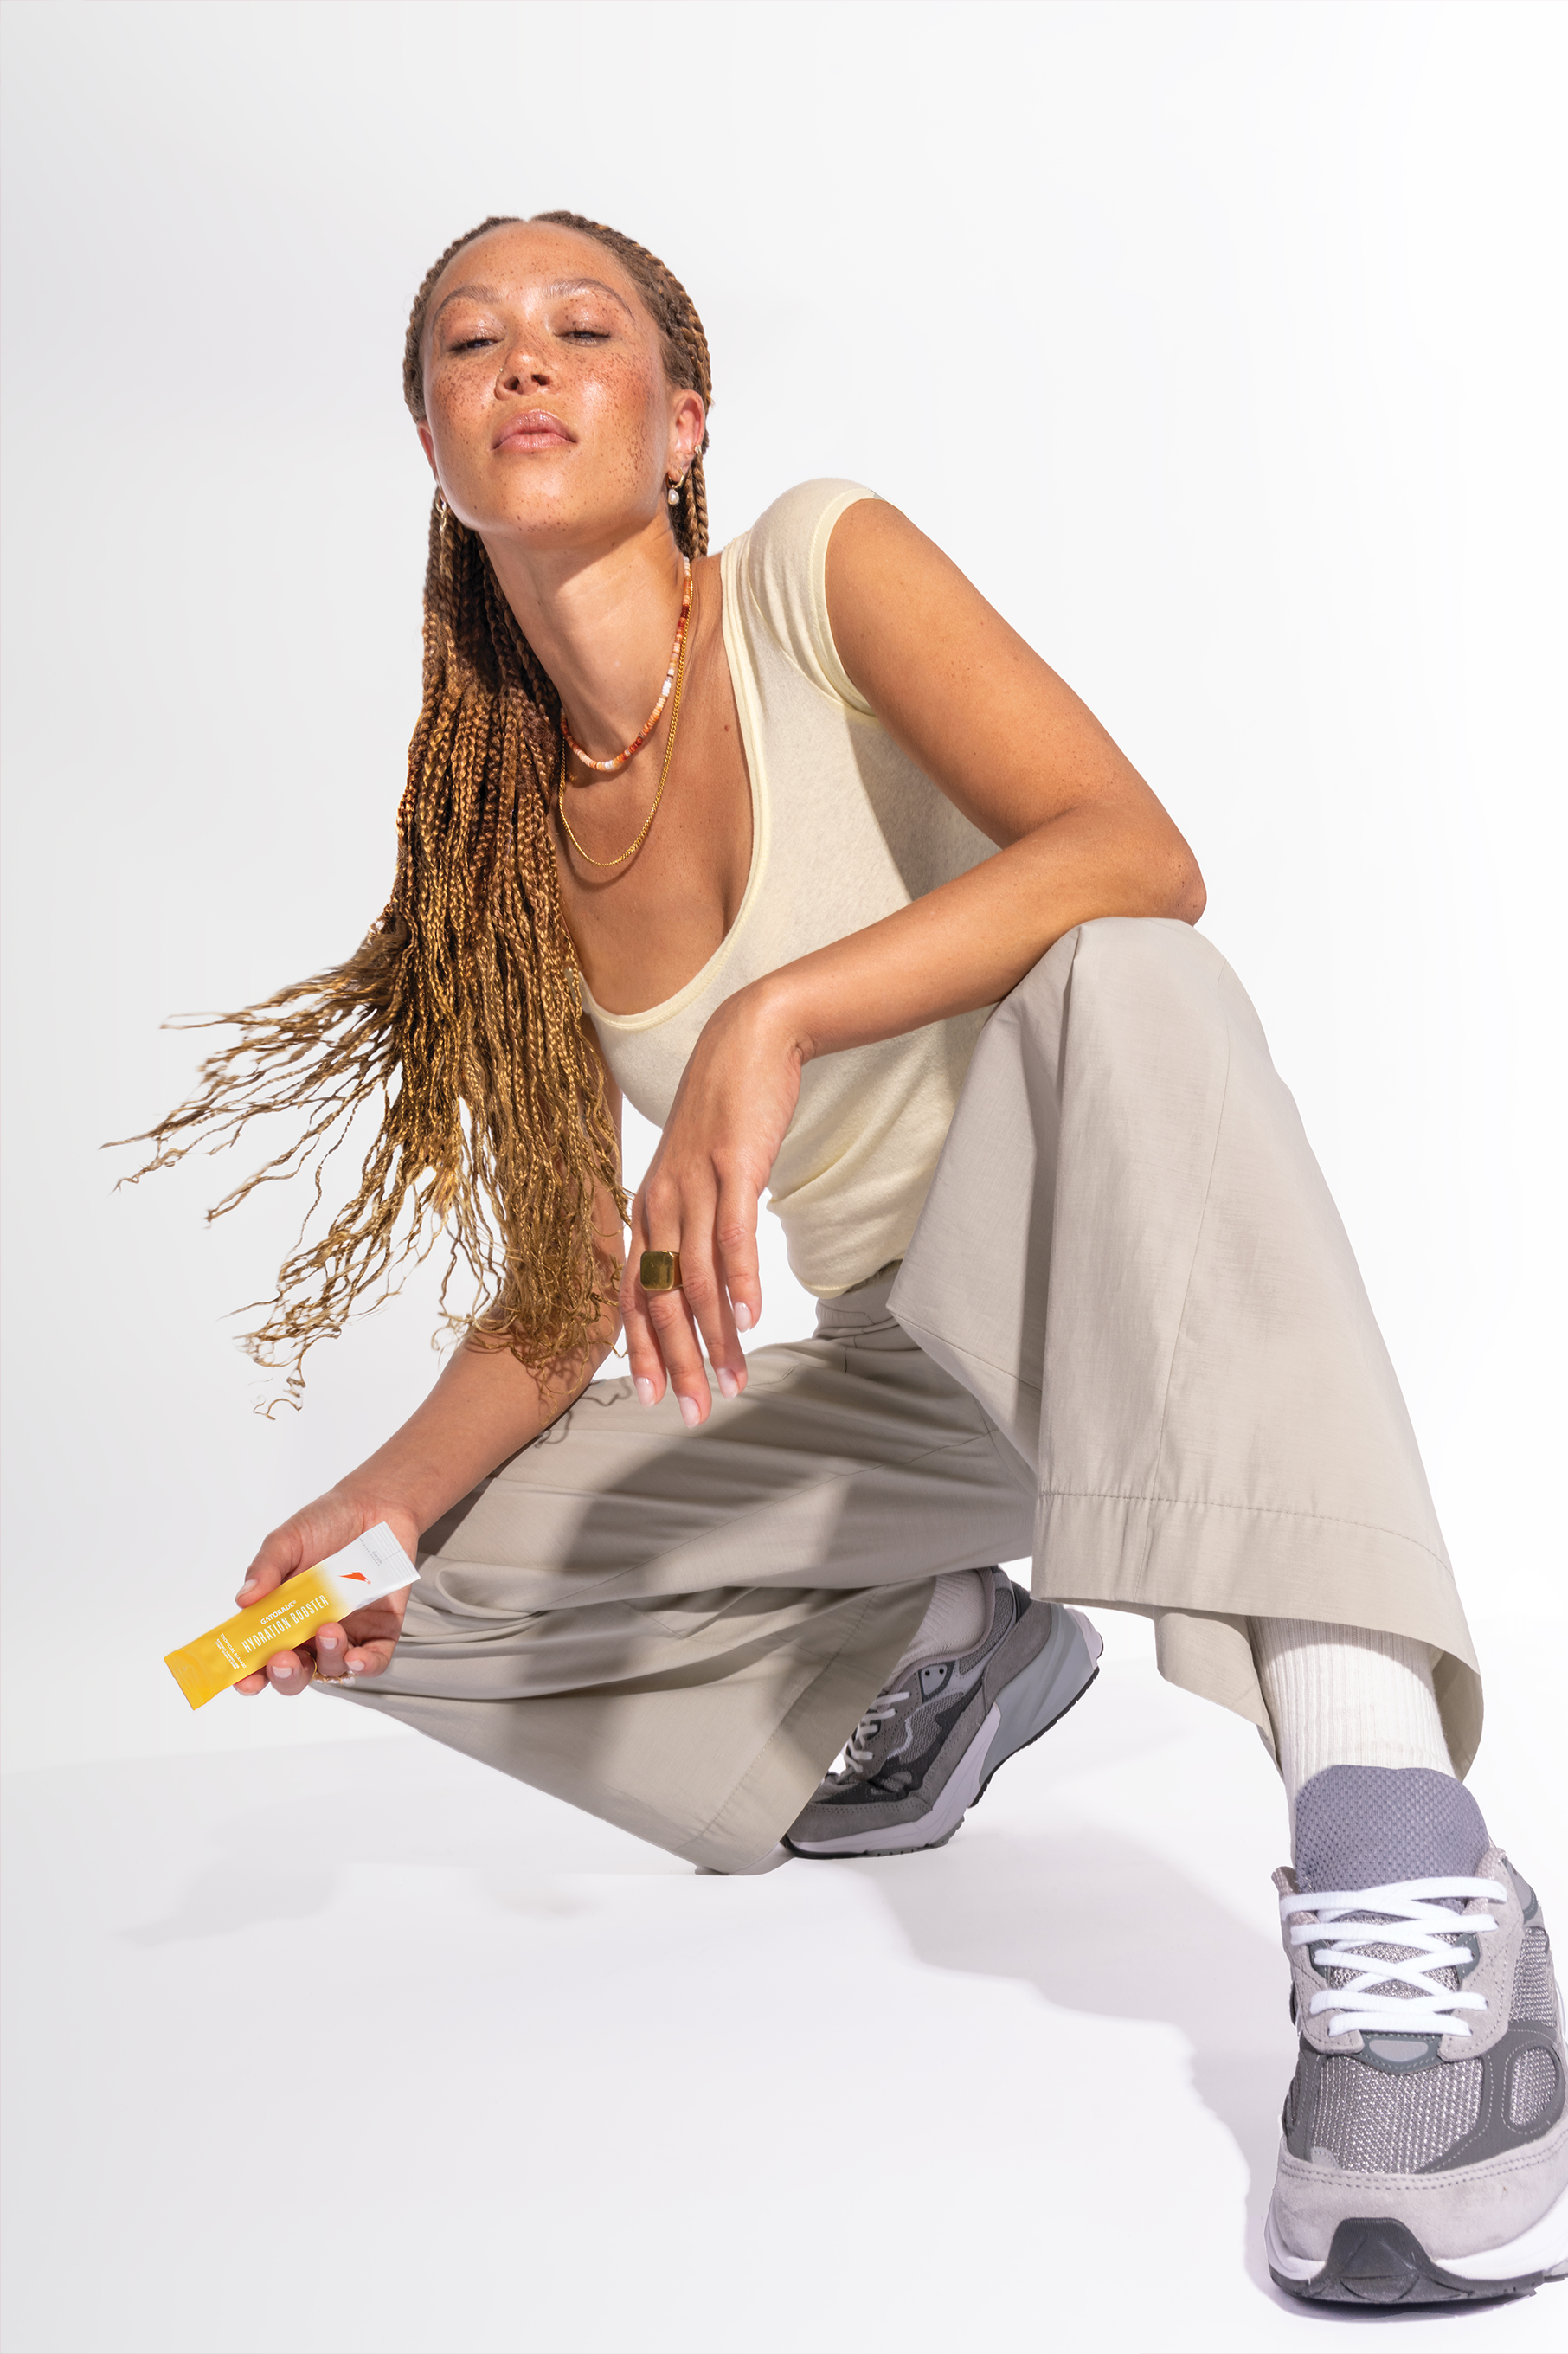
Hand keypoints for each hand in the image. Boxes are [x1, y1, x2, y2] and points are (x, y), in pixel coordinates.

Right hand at [230, 1490, 420, 1698]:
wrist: (374, 1504)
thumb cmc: (326, 1523)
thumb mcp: (287, 1541)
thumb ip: (266, 1569)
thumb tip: (243, 1600)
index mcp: (282, 1617)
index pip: (261, 1658)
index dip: (251, 1676)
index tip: (244, 1681)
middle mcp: (312, 1632)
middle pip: (296, 1673)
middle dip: (286, 1676)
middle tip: (281, 1661)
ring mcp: (348, 1633)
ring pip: (333, 1668)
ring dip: (327, 1658)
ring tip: (328, 1629)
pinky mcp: (381, 1629)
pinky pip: (375, 1660)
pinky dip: (366, 1665)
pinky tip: (357, 1658)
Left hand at [622, 982, 802, 1424]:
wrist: (747, 1041)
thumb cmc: (725, 1110)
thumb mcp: (698, 1171)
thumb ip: (695, 1220)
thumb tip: (704, 1272)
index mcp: (647, 1207)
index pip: (636, 1293)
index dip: (643, 1349)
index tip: (655, 1398)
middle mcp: (660, 1202)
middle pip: (662, 1299)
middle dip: (678, 1362)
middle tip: (695, 1412)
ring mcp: (693, 1185)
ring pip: (697, 1279)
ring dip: (715, 1338)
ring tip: (734, 1380)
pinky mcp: (732, 1168)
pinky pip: (732, 1236)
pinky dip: (740, 1283)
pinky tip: (750, 1320)